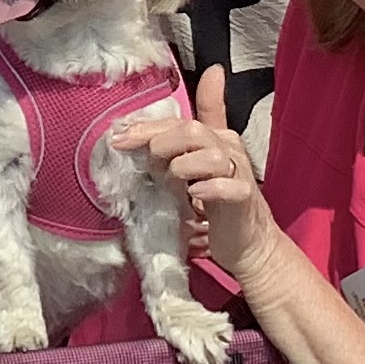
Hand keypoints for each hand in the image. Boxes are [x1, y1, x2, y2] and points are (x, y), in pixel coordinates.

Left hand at [111, 68, 278, 280]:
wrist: (247, 242)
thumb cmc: (212, 204)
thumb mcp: (186, 173)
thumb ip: (166, 153)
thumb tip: (125, 139)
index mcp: (212, 136)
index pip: (176, 121)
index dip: (146, 125)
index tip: (117, 137)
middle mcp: (228, 147)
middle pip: (192, 131)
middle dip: (162, 146)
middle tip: (150, 168)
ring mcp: (239, 171)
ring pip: (212, 155)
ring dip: (183, 168)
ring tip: (173, 184)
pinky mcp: (244, 196)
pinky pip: (228, 186)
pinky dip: (209, 188)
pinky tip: (195, 195)